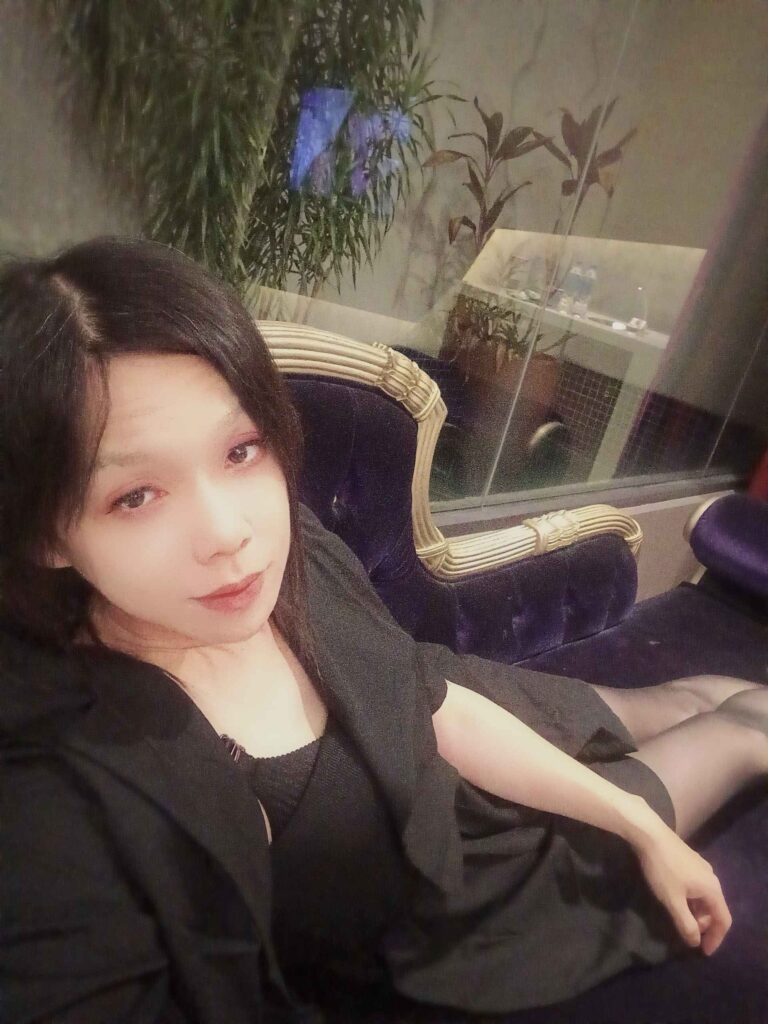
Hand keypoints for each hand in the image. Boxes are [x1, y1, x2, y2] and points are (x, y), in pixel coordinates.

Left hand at [629, 811, 730, 954]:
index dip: (716, 939)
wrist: (649, 834)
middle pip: (715, 908)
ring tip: (681, 920)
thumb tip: (695, 942)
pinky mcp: (689, 860)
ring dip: (697, 912)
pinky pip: (697, 887)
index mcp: (712, 889)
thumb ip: (686, 923)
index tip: (704, 952)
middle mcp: (711, 877)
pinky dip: (691, 900)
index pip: (724, 920)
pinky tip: (676, 900)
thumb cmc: (662, 869)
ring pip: (704, 897)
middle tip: (689, 935)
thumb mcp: (672, 900)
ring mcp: (700, 867)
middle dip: (705, 925)